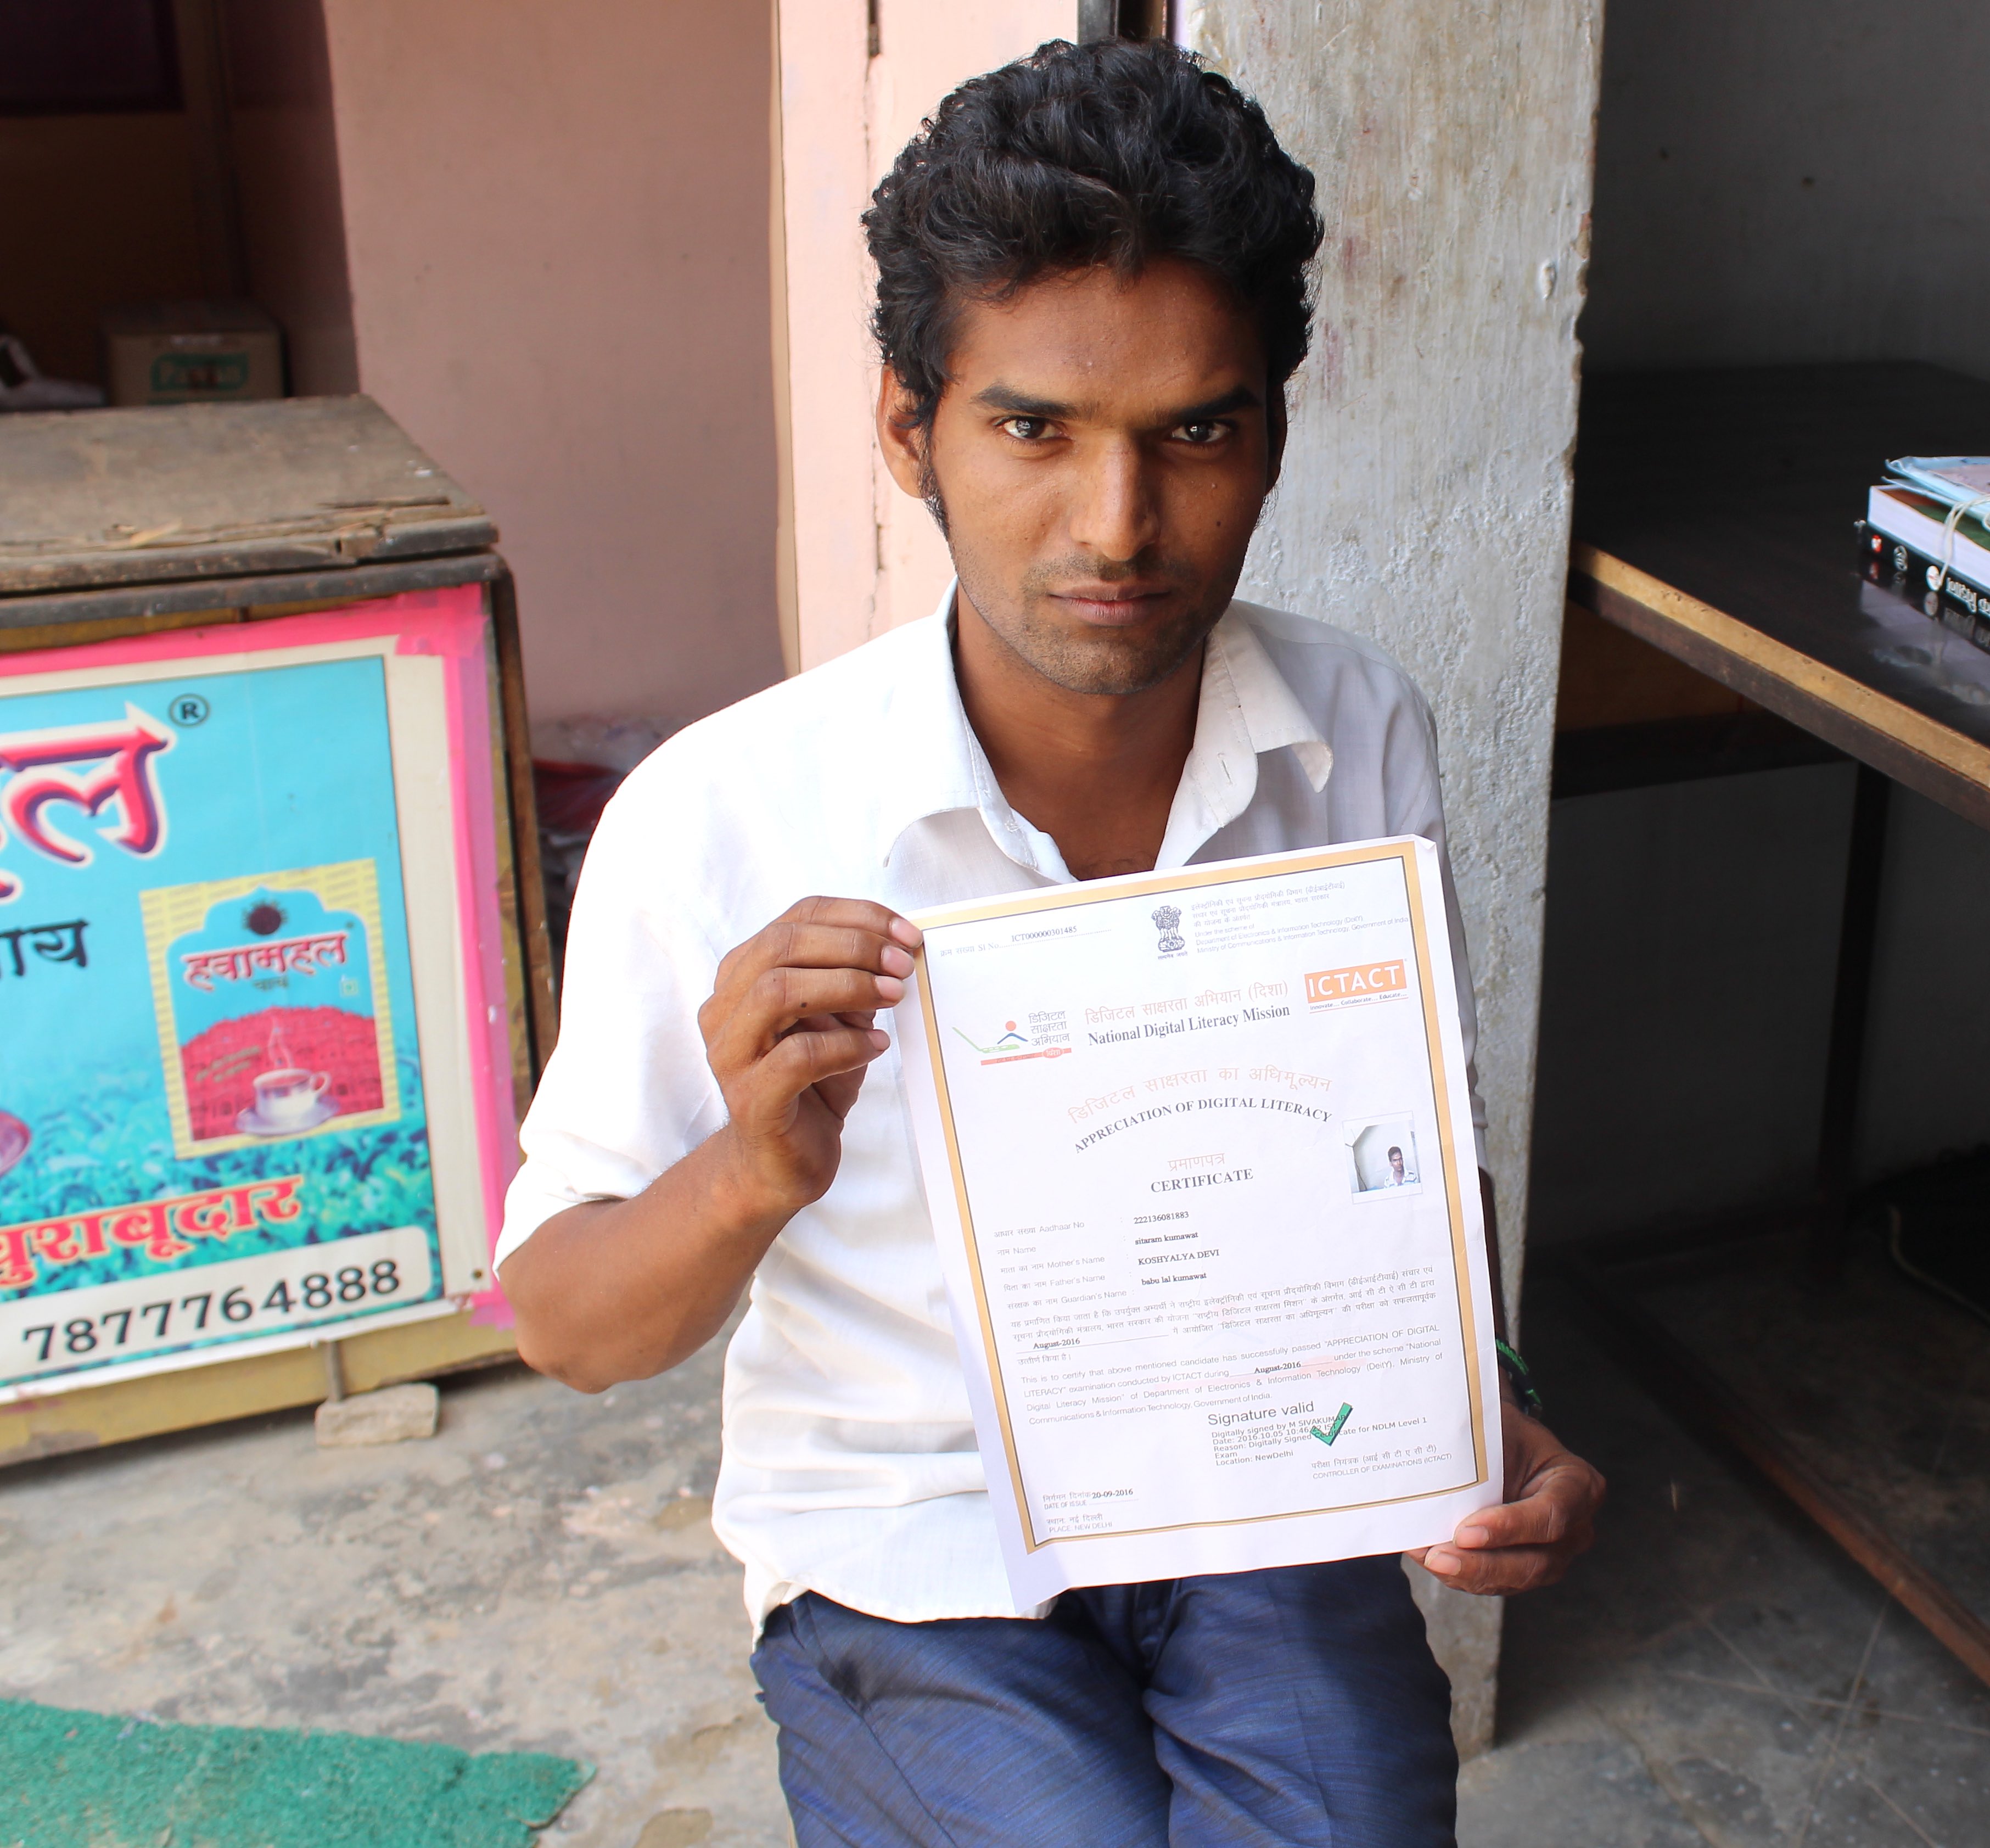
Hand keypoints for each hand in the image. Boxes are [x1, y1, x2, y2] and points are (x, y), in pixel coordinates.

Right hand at [698, 896, 920, 1220]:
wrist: (783, 1162)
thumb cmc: (814, 1083)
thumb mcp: (838, 1020)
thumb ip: (852, 981)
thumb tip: (898, 948)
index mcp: (742, 977)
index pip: (794, 920)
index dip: (854, 917)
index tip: (905, 933)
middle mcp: (724, 1008)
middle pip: (780, 946)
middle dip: (852, 947)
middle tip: (902, 965)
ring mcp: (730, 1054)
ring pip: (778, 991)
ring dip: (846, 986)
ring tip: (892, 997)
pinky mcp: (750, 1099)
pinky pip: (796, 1056)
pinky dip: (845, 1046)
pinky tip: (875, 1048)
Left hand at [1408, 1395, 1604, 1594]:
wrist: (1504, 1445)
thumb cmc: (1504, 1433)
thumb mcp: (1498, 1429)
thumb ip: (1479, 1453)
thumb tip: (1431, 1475)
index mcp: (1579, 1485)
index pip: (1551, 1514)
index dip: (1511, 1527)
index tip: (1465, 1531)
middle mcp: (1575, 1528)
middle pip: (1535, 1561)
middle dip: (1483, 1564)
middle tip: (1439, 1557)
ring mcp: (1554, 1555)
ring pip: (1514, 1579)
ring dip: (1468, 1574)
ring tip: (1431, 1560)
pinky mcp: (1526, 1570)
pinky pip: (1496, 1582)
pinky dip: (1462, 1575)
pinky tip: (1431, 1559)